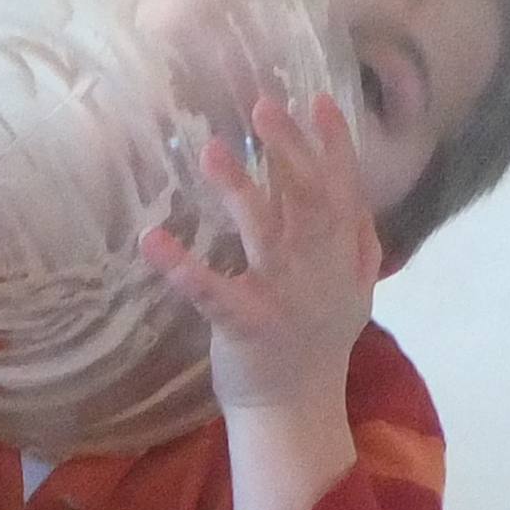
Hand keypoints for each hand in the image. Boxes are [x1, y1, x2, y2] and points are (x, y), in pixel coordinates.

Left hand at [142, 93, 385, 424]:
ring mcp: (280, 297)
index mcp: (340, 256)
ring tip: (210, 150)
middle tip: (263, 106)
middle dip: (288, 150)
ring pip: (263, 234)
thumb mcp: (353, 290)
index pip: (343, 189)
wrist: (296, 410)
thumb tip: (352, 192)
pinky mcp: (243, 326)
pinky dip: (182, 267)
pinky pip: (210, 292)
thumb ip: (357, 241)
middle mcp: (315, 269)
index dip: (334, 144)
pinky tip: (152, 241)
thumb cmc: (318, 344)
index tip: (320, 98)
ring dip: (239, 190)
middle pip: (306, 198)